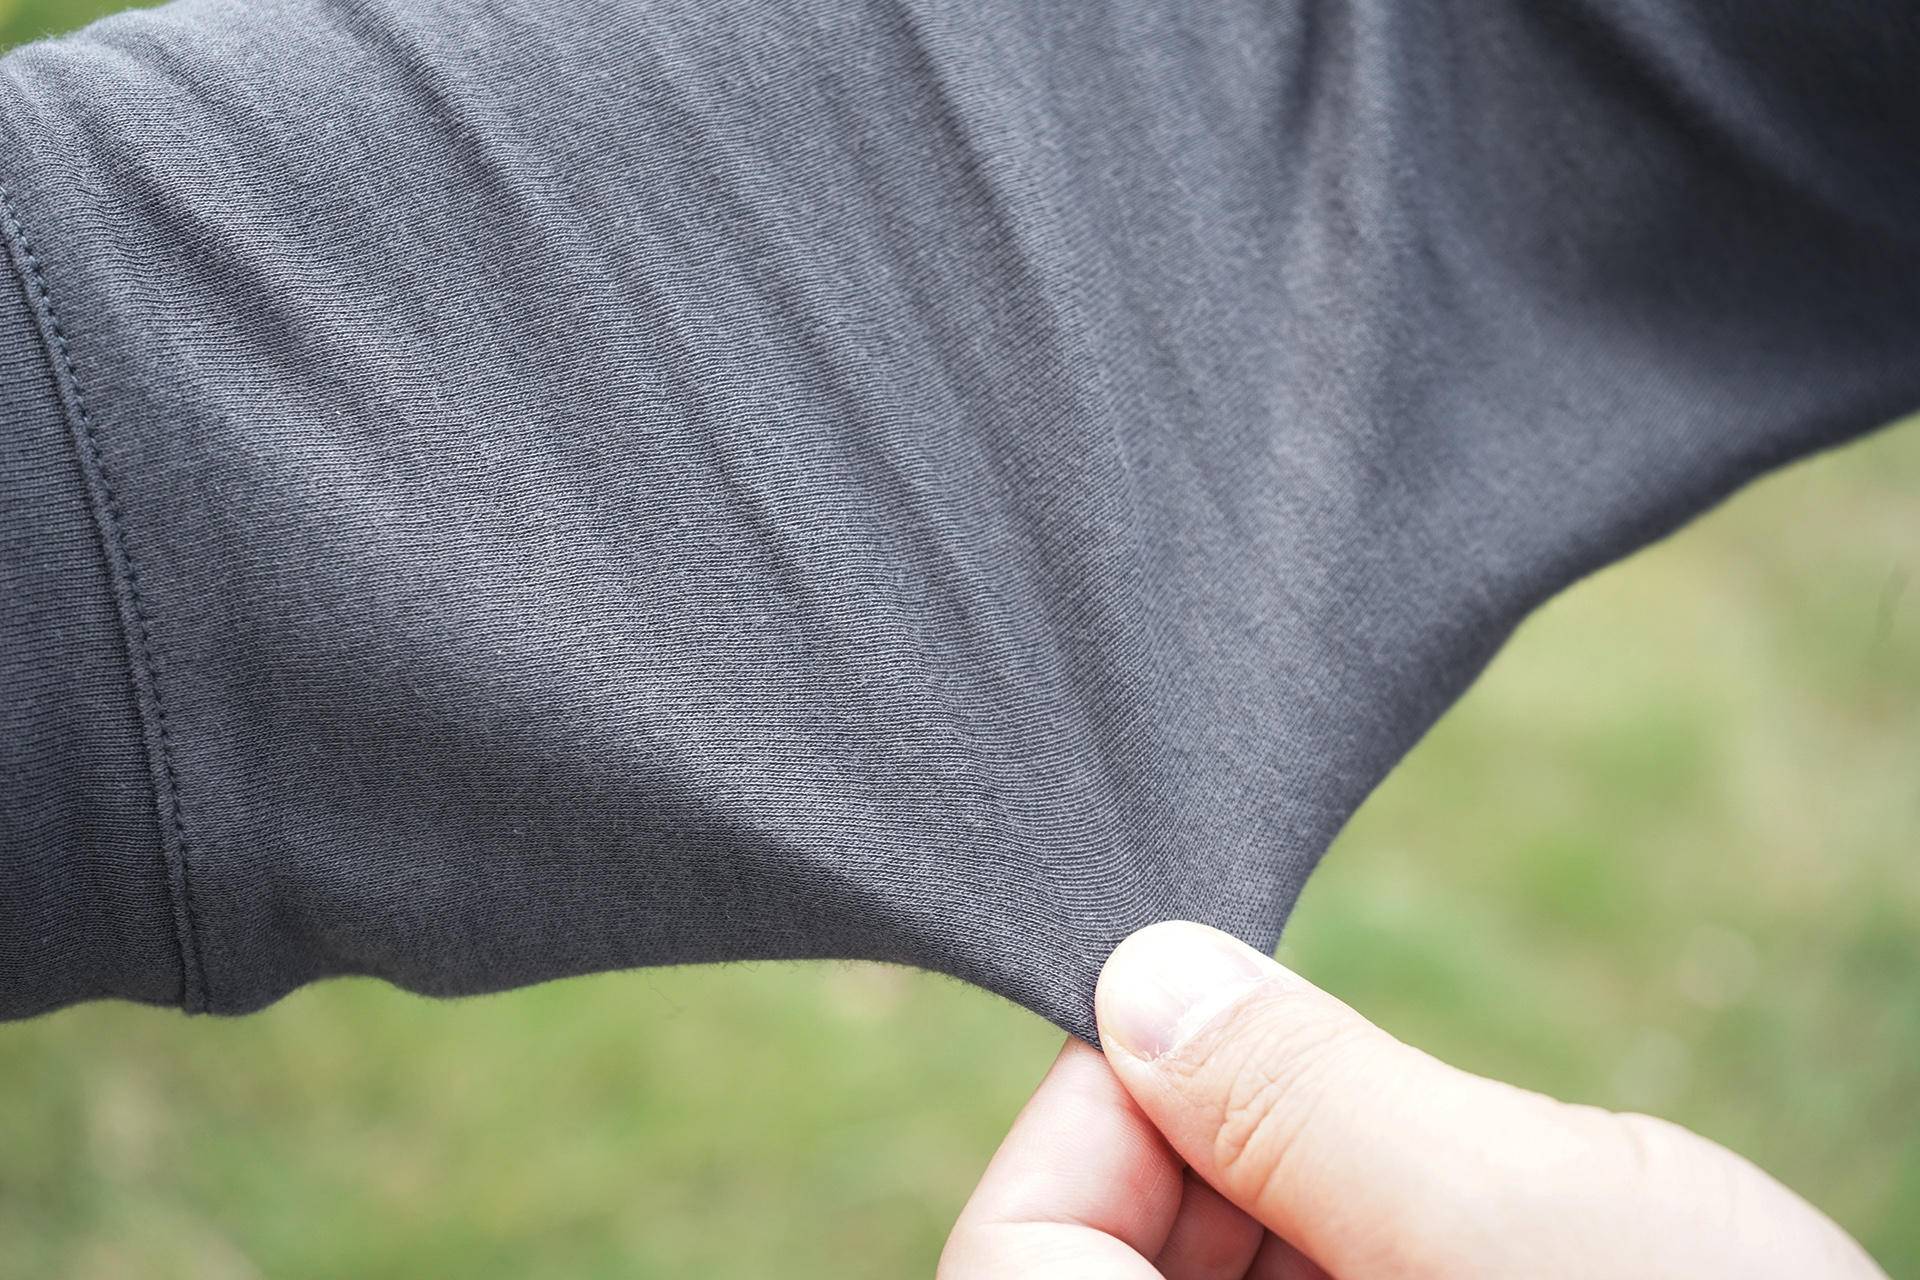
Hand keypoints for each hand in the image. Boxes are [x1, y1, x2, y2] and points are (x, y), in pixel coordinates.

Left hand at [940, 921, 1883, 1277]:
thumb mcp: (1533, 1224)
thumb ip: (1313, 1106)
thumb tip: (1144, 979)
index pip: (1015, 1265)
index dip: (1083, 1122)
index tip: (1194, 1025)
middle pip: (1091, 1274)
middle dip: (1193, 1155)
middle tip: (1335, 1092)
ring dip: (1266, 1204)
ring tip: (1423, 1185)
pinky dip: (1323, 1253)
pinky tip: (1436, 1244)